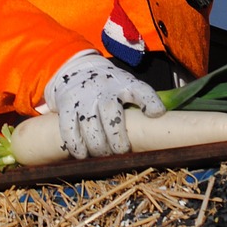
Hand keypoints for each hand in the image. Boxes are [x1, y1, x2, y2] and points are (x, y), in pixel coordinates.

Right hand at [43, 52, 164, 158]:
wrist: (78, 70)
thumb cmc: (110, 87)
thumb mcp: (127, 86)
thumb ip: (141, 102)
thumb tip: (159, 125)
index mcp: (125, 84)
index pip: (141, 90)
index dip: (150, 101)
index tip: (156, 113)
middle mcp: (104, 88)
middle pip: (112, 115)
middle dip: (117, 140)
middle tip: (121, 153)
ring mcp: (84, 96)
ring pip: (91, 125)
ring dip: (98, 146)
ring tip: (103, 155)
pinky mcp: (66, 105)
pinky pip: (69, 129)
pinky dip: (76, 145)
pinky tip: (83, 155)